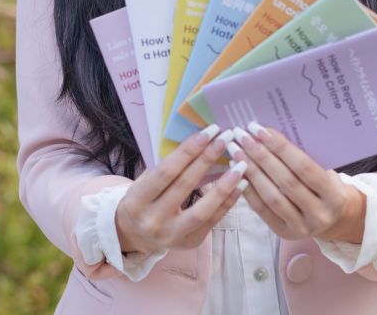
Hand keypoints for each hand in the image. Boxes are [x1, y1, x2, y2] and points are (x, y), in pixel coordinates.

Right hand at [113, 124, 248, 254]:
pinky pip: (213, 221)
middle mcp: (152, 221)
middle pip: (184, 186)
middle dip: (207, 159)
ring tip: (241, 166)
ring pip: (202, 211)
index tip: (208, 133)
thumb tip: (200, 142)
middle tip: (226, 139)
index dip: (188, 151)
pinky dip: (228, 202)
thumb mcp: (144, 182)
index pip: (166, 172)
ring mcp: (171, 236)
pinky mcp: (189, 243)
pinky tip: (240, 185)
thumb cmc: (142, 199)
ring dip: (224, 186)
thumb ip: (167, 167)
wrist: (135, 236)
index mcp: (137, 201)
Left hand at [230, 121, 365, 242]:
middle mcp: (318, 214)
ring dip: (251, 171)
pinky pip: (262, 210)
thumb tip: (268, 136)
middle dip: (261, 156)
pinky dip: (248, 189)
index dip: (280, 148)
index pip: (304, 167)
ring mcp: (301, 227)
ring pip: (271, 196)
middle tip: (243, 137)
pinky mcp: (284, 233)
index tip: (260, 130)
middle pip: (285, 181)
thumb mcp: (327, 173)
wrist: (335, 219)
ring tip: (236, 152)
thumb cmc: (327, 187)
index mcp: (334, 195)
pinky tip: (238, 172)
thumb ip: (303, 160)